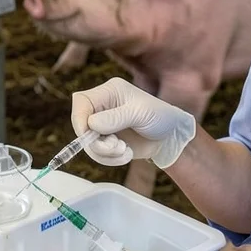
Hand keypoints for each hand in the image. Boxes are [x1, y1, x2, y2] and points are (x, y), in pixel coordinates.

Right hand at [71, 77, 195, 168]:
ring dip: (105, 153)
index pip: (81, 102)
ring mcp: (103, 125)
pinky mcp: (107, 140)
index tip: (89, 135)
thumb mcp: (140, 114)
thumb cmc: (160, 117)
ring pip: (88, 142)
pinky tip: (127, 154)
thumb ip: (115, 117)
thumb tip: (91, 123)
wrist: (171, 137)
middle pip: (81, 124)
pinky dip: (109, 159)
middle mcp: (102, 107)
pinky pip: (97, 153)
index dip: (79, 119)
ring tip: (125, 151)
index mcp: (109, 92)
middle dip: (96, 141)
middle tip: (117, 147)